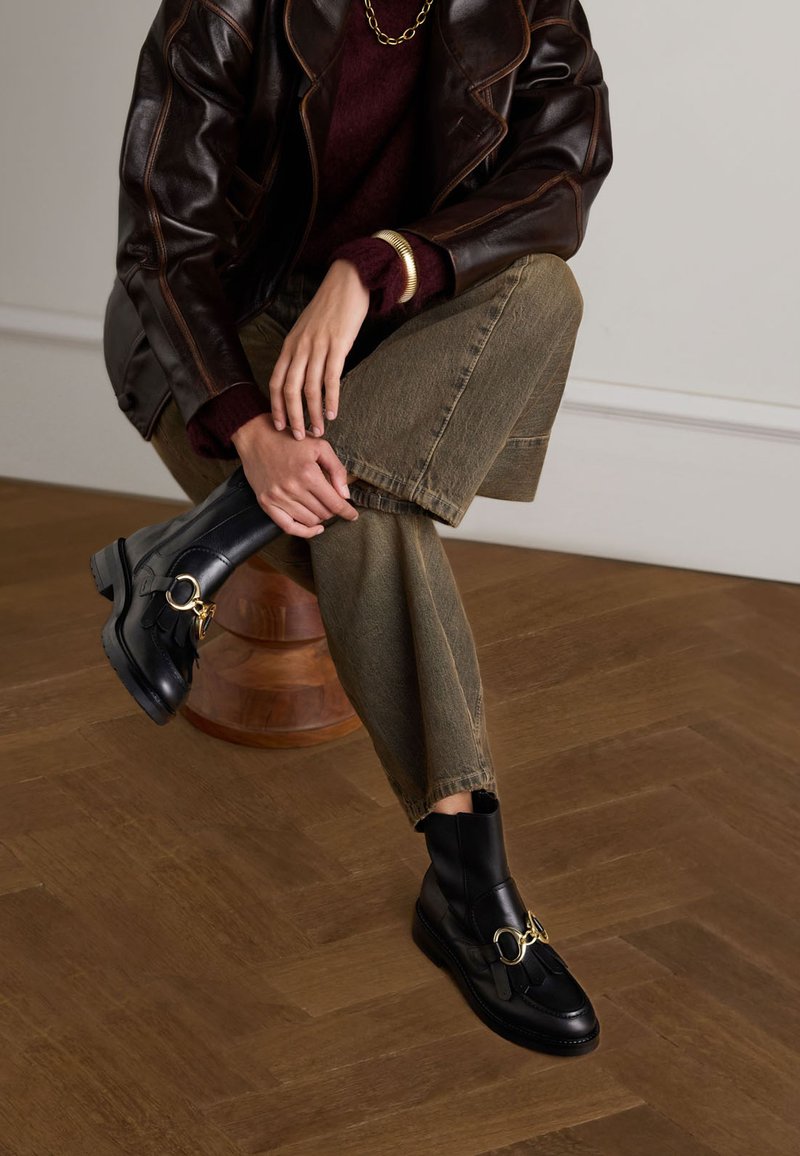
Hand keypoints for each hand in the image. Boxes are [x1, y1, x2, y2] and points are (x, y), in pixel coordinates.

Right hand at [231, 413, 357, 537]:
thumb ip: (337, 470)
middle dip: (332, 510)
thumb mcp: (320, 446)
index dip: (347, 511)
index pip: (334, 503)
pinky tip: (315, 528)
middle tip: (332, 502)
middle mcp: (293, 488)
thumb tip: (345, 495)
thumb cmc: (290, 440)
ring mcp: (278, 497)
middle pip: (323, 513)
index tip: (352, 515)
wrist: (256, 437)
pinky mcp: (266, 503)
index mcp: (309, 474)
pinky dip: (304, 531)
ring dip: (320, 517)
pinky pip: (288, 527)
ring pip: (309, 521)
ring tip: (321, 507)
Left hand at [268, 258, 368, 438]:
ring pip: (309, 388)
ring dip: (313, 413)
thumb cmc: (328, 309)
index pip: (276, 381)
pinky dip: (331, 399)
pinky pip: (330, 378)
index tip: (280, 425)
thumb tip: (301, 376)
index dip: (276, 406)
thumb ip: (301, 352)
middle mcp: (299, 347)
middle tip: (299, 436)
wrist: (346, 283)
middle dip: (293, 416)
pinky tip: (333, 413)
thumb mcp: (306, 330)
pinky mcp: (337, 345)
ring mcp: (317, 346)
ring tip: (318, 430)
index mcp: (290, 345)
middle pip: (289, 389)